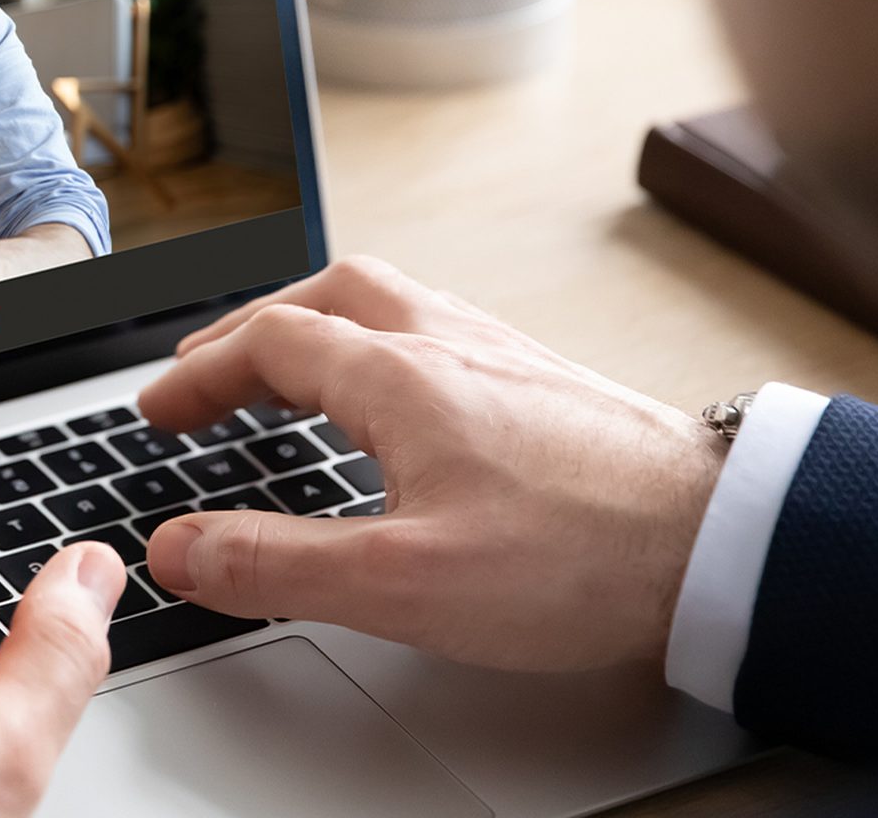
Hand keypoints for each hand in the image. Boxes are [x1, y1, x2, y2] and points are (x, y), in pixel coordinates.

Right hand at [135, 256, 725, 671]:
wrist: (719, 541)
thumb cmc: (579, 558)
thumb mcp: (401, 581)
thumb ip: (275, 564)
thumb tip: (179, 549)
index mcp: (400, 374)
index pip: (267, 342)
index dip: (198, 374)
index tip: (158, 411)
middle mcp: (450, 342)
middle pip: (325, 296)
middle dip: (251, 330)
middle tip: (209, 373)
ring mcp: (504, 355)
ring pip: (387, 302)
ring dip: (317, 325)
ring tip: (289, 370)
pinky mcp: (546, 383)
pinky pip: (437, 329)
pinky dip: (380, 344)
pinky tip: (402, 394)